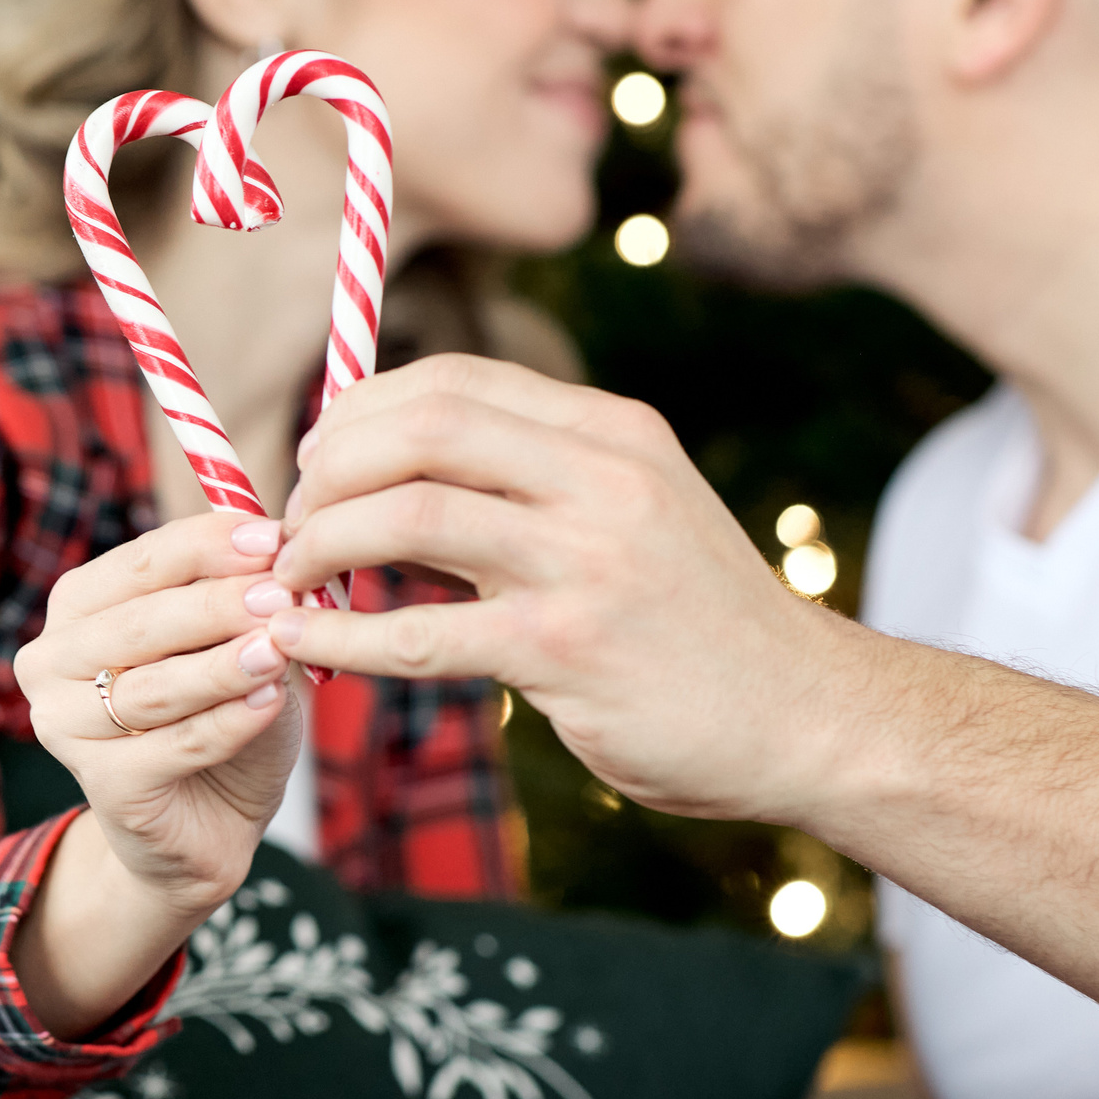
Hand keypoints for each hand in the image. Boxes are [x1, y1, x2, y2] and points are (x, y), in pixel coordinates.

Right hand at [14, 509, 304, 915]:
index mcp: (77, 607)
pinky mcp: (102, 786)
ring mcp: (64, 727)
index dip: (206, 546)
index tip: (273, 538)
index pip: (140, 563)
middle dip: (215, 606)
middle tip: (280, 595)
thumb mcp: (232, 641)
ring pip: (153, 689)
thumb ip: (241, 597)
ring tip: (280, 648)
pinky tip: (271, 701)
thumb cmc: (218, 711)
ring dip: (222, 666)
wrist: (209, 818)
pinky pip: (175, 746)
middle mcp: (51, 662)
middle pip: (138, 625)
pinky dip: (228, 722)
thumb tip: (281, 544)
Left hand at [266, 354, 867, 825]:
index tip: (316, 458)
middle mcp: (603, 479)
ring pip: (409, 516)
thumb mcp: (633, 515)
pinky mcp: (569, 649)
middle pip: (421, 429)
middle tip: (290, 522)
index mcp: (612, 433)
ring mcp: (588, 563)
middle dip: (329, 468)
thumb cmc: (698, 623)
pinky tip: (303, 647)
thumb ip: (531, 485)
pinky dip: (343, 636)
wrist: (809, 717)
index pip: (455, 382)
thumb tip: (387, 476)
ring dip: (322, 546)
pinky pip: (422, 634)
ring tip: (288, 583)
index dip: (360, 412)